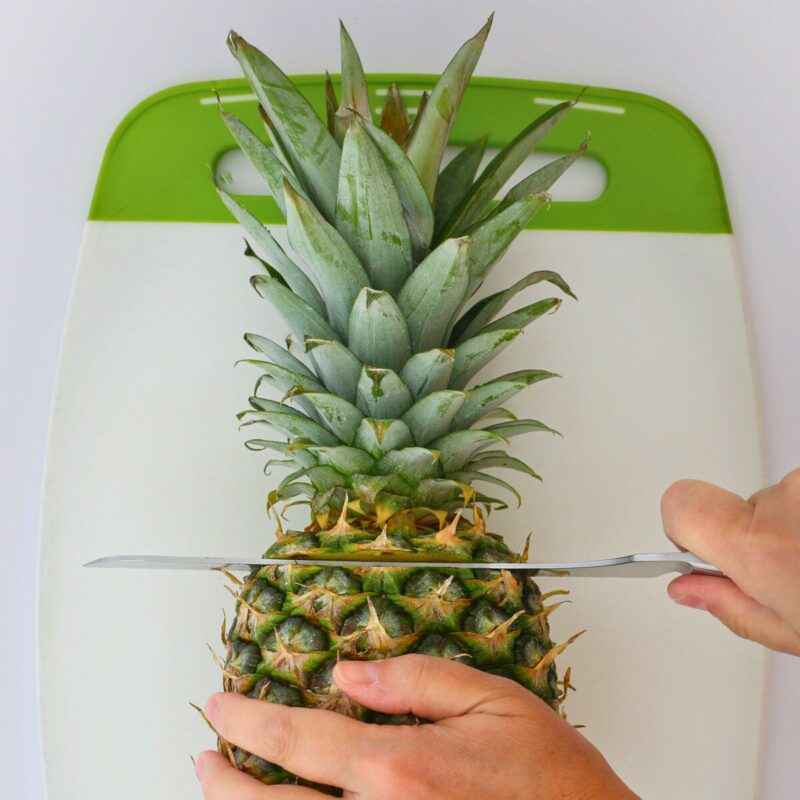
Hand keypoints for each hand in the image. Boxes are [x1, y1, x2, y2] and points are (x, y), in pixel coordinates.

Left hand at [195, 654, 636, 798]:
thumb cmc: (551, 776)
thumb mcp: (491, 699)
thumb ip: (414, 678)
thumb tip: (348, 671)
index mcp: (397, 768)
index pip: (298, 738)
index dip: (247, 721)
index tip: (219, 706)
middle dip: (225, 781)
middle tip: (203, 757)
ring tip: (218, 790)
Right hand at [661, 468, 799, 654]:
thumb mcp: (794, 632)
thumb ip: (732, 608)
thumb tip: (689, 589)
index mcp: (759, 545)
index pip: (679, 504)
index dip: (680, 526)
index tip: (694, 550)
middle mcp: (784, 503)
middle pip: (733, 509)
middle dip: (751, 538)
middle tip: (783, 574)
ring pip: (776, 504)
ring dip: (789, 531)